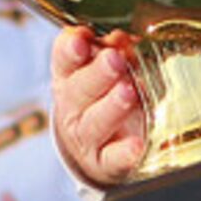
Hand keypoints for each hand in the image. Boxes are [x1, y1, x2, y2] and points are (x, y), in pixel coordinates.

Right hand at [51, 27, 146, 188]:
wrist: (93, 148)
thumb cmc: (100, 98)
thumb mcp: (101, 71)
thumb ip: (111, 51)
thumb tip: (121, 37)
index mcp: (68, 79)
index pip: (64, 61)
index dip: (70, 49)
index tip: (81, 38)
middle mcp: (72, 108)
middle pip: (79, 91)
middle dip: (98, 74)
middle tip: (115, 60)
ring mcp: (86, 138)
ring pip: (95, 123)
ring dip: (112, 107)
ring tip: (128, 92)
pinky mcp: (103, 164)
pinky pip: (113, 159)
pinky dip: (124, 154)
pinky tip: (137, 146)